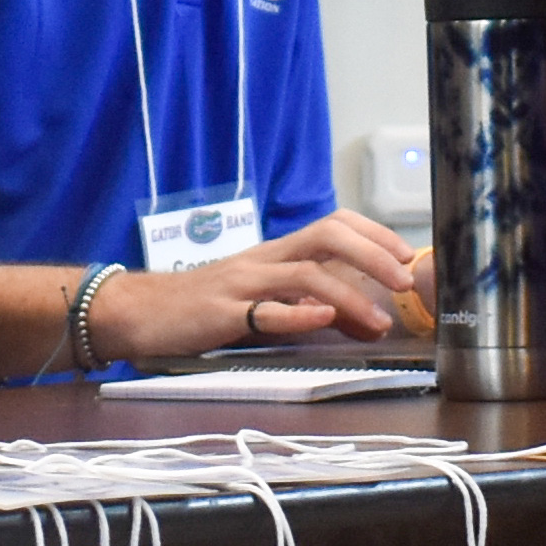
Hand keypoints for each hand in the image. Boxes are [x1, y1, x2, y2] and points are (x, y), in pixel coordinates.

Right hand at [118, 214, 432, 357]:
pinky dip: (298, 314)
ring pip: (305, 274)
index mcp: (276, 253)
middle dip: (372, 254)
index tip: (407, 255)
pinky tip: (323, 319)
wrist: (138, 312)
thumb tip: (363, 318)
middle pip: (327, 237)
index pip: (333, 225)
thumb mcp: (261, 299)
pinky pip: (265, 312)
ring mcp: (243, 284)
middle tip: (403, 280)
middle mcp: (264, 260)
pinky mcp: (222, 314)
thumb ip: (308, 304)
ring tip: (377, 320)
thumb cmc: (203, 306)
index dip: (374, 234)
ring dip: (348, 295)